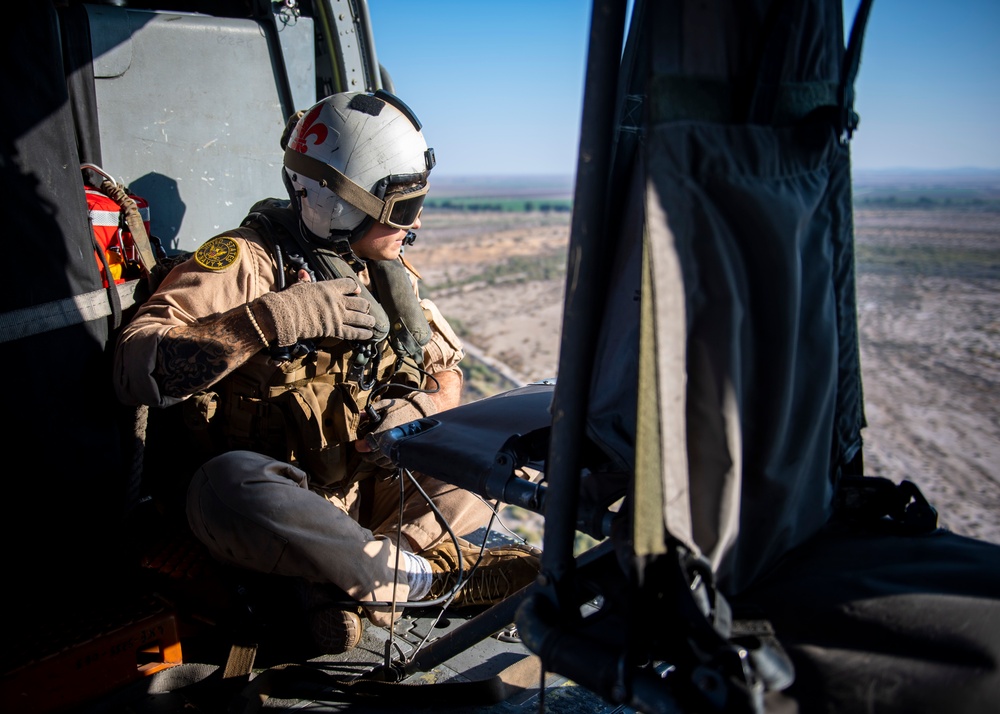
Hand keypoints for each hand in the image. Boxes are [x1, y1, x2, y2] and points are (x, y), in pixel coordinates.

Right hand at [254, 277, 376, 345]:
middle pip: (360, 302)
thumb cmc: (291, 299)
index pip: (350, 284)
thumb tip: (303, 272)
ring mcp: (338, 316)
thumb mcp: (300, 287)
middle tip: (366, 309)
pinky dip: (363, 334)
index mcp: (330, 288)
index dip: (355, 288)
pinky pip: (354, 332)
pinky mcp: (335, 330)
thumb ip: (305, 280)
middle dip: (365, 306)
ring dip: (368, 320)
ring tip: (372, 322)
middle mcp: (338, 301)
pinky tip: (369, 334)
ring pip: (361, 318)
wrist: (287, 315)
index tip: (357, 291)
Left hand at [355, 393, 436, 467]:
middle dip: (366, 454)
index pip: (368, 444)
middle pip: (373, 456)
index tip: (358, 444)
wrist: (421, 411)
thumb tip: (359, 415)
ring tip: (372, 453)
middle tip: (363, 450)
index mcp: (385, 431)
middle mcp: (392, 442)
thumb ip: (369, 412)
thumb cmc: (402, 407)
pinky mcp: (405, 454)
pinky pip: (392, 464)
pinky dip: (385, 462)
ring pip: (382, 462)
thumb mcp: (384, 405)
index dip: (361, 445)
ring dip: (375, 459)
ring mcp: (399, 450)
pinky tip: (383, 456)